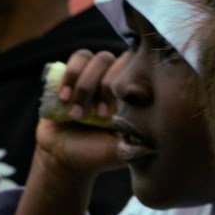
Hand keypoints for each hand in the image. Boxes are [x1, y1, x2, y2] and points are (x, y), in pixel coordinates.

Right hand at [15, 49, 127, 214]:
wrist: (62, 156)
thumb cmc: (93, 156)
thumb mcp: (116, 154)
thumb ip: (134, 147)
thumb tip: (152, 144)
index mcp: (133, 99)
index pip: (141, 73)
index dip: (125, 88)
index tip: (109, 117)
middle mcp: (118, 82)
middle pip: (119, 62)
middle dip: (104, 88)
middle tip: (96, 116)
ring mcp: (97, 75)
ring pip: (98, 58)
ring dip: (85, 86)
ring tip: (75, 114)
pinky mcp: (76, 73)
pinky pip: (79, 57)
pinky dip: (70, 76)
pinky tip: (64, 99)